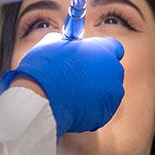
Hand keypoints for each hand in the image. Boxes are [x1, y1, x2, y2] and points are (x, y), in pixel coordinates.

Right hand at [0, 32, 123, 137]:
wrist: (40, 98)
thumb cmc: (43, 68)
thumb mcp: (51, 44)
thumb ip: (65, 42)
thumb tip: (65, 43)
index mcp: (104, 50)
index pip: (114, 48)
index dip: (101, 52)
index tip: (90, 57)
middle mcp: (113, 70)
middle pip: (111, 70)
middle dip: (97, 74)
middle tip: (78, 77)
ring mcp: (112, 93)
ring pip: (106, 92)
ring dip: (93, 92)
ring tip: (71, 94)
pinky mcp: (106, 113)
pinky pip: (100, 109)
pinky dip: (89, 108)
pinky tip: (72, 106)